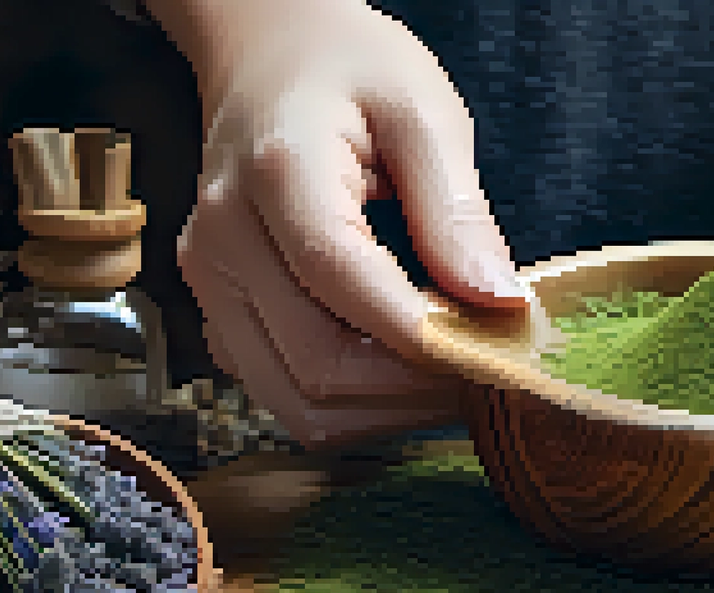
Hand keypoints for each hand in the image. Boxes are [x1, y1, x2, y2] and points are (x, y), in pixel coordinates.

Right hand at [163, 0, 529, 446]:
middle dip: (417, 389)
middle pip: (318, 367)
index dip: (426, 339)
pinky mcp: (218, 316)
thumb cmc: (351, 71)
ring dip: (386, 412)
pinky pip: (283, 397)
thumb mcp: (424, 112)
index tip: (502, 356)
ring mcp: (210, 285)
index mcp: (278, 173)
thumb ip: (456, 210)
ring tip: (453, 374)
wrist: (269, 59)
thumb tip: (500, 301)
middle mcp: (223, 240)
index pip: (344, 282)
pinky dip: (351, 406)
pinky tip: (402, 370)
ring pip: (298, 405)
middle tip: (492, 372)